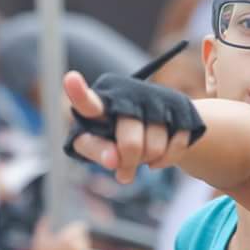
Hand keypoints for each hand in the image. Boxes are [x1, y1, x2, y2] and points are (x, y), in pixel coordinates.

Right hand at [31, 218, 88, 249]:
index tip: (78, 227)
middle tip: (74, 239)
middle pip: (84, 237)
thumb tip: (47, 215)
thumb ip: (44, 224)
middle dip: (79, 238)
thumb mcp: (39, 238)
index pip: (81, 227)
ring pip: (86, 249)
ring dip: (81, 248)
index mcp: (68, 238)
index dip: (78, 227)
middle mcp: (77, 248)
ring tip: (73, 248)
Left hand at [63, 71, 194, 183]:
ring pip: (154, 148)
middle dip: (130, 162)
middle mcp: (126, 96)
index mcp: (100, 103)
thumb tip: (114, 161)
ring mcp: (154, 100)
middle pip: (130, 145)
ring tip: (142, 152)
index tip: (70, 80)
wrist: (155, 126)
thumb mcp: (99, 145)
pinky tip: (158, 155)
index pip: (88, 102)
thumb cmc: (115, 138)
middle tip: (124, 170)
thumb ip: (100, 152)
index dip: (78, 92)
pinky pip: (175, 146)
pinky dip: (166, 159)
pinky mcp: (178, 107)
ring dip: (148, 160)